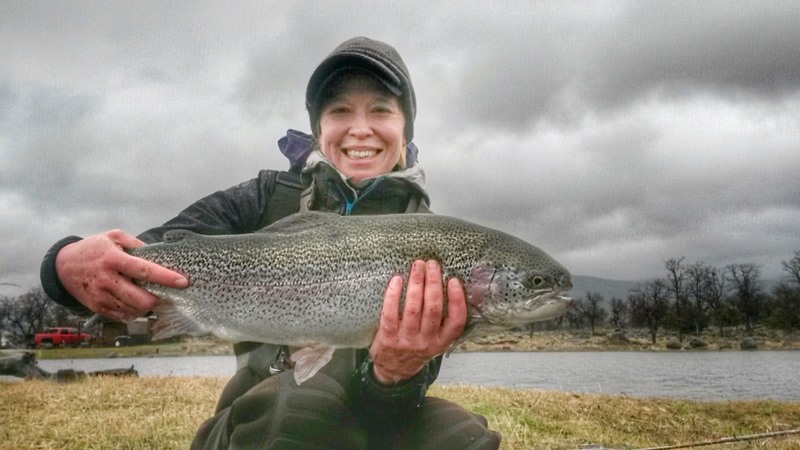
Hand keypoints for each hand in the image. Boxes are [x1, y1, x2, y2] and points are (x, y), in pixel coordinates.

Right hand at [55, 230, 187, 320]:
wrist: (62, 266)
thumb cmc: (93, 249)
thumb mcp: (113, 236)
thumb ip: (135, 243)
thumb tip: (156, 253)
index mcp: (113, 259)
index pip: (144, 270)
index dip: (165, 277)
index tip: (183, 282)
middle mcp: (107, 280)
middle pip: (141, 299)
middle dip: (157, 300)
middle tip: (165, 294)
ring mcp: (101, 296)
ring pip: (133, 310)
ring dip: (146, 307)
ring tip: (150, 297)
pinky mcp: (97, 308)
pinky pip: (123, 316)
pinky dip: (134, 312)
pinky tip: (135, 303)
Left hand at [369, 260, 466, 383]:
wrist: (394, 370)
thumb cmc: (417, 346)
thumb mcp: (436, 340)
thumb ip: (443, 320)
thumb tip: (449, 283)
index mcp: (442, 342)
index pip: (456, 322)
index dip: (457, 300)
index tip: (453, 280)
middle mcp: (427, 342)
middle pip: (433, 309)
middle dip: (433, 283)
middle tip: (432, 264)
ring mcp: (407, 340)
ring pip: (413, 308)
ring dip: (416, 283)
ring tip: (418, 266)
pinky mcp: (388, 337)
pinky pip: (391, 313)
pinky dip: (394, 295)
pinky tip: (397, 280)